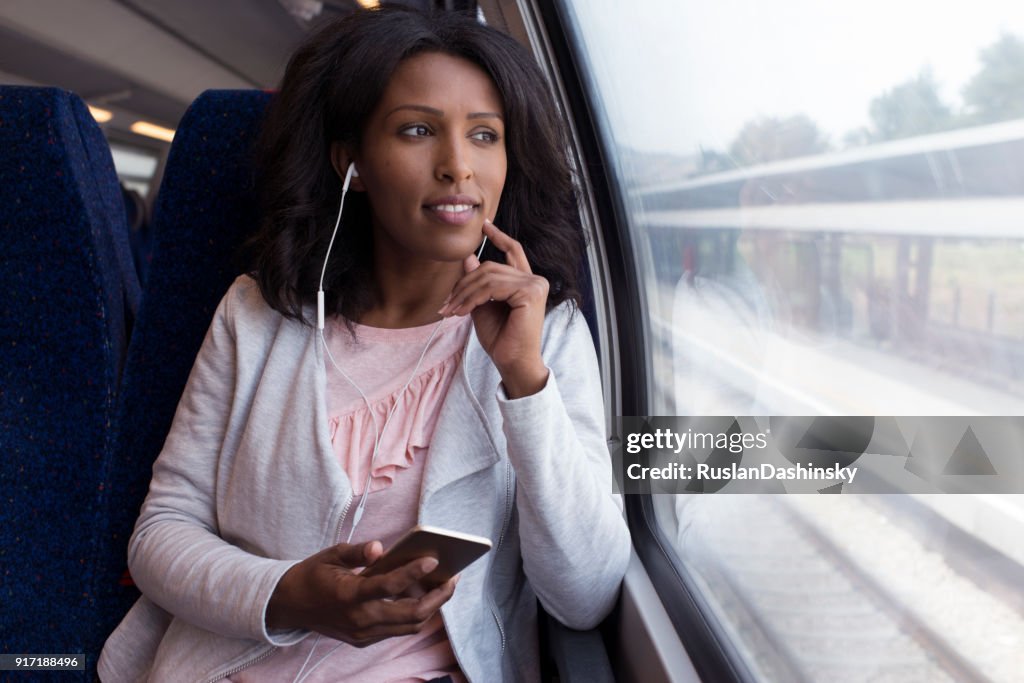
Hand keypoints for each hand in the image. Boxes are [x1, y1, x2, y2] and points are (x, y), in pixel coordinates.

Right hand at [266, 541, 458, 646]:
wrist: (289, 606)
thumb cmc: (313, 575)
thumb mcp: (331, 555)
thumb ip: (357, 552)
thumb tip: (380, 547)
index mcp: (349, 596)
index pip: (389, 587)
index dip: (413, 573)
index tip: (434, 560)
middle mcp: (359, 620)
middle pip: (411, 615)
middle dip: (438, 597)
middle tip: (454, 577)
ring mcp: (363, 634)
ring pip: (409, 626)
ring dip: (431, 607)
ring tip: (445, 585)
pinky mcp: (365, 640)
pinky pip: (398, 629)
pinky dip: (415, 613)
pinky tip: (424, 594)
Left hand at [438, 220, 549, 397]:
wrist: (512, 362)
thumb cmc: (501, 338)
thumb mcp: (482, 305)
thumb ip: (477, 283)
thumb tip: (468, 257)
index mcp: (526, 281)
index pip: (513, 251)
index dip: (499, 237)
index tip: (484, 226)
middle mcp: (535, 279)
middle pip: (490, 266)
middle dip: (464, 283)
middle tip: (447, 305)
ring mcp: (535, 284)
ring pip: (488, 276)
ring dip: (464, 293)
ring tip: (452, 311)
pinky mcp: (531, 292)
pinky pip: (493, 287)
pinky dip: (473, 298)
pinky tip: (464, 311)